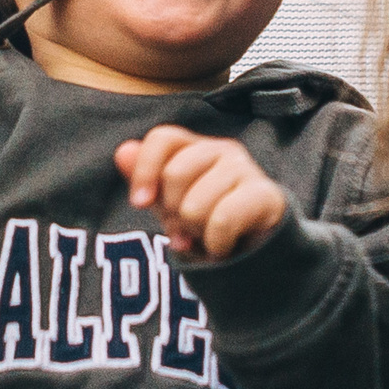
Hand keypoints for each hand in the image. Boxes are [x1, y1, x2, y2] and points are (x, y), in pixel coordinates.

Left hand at [115, 126, 288, 261]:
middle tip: (187, 227)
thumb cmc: (207, 220)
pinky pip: (221, 220)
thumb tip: (123, 151)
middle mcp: (222, 150)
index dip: (145, 170)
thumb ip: (147, 177)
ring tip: (208, 235)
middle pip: (175, 174)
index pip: (162, 138)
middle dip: (173, 211)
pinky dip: (215, 244)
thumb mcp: (170, 203)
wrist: (255, 250)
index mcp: (196, 146)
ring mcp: (246, 169)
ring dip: (196, 232)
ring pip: (195, 205)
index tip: (140, 203)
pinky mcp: (266, 195)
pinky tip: (222, 247)